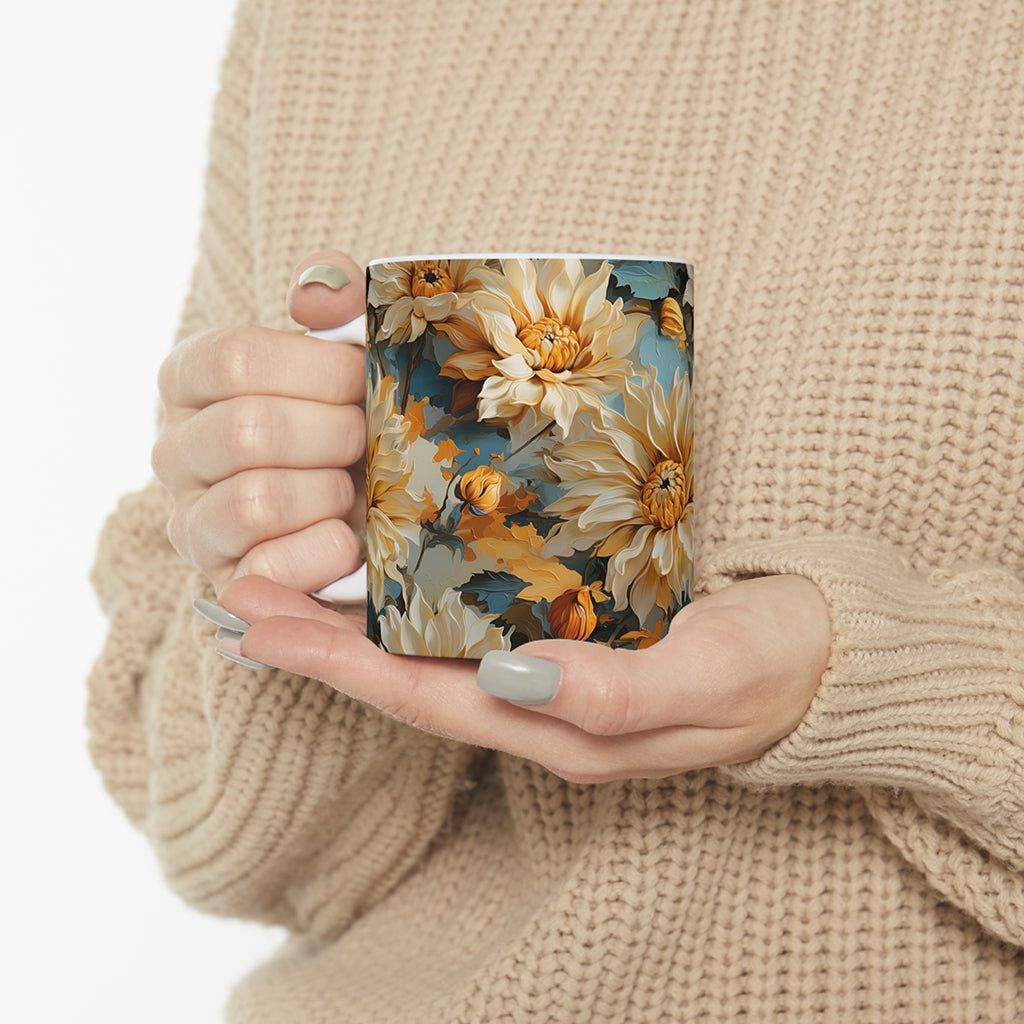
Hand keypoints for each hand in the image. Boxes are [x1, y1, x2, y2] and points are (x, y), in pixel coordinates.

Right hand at [152, 251, 367, 595]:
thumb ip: (339, 298)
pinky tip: (350, 539)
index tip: (364, 379)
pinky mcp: (226, 583)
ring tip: (356, 490)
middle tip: (370, 440)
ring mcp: (193, 523)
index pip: (234, 359)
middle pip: (248, 431)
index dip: (317, 370)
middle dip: (336, 435)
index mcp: (192, 380)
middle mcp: (175, 450)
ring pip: (255, 501)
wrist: (377, 506)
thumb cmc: (357, 417)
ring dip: (331, 493)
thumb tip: (314, 296)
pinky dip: (325, 551)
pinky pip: (268, 569)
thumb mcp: (353, 347)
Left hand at [218, 573, 829, 782]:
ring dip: (354, 617)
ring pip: (431, 648)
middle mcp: (539, 702)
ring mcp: (553, 668)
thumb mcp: (709, 681)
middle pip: (407, 675)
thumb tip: (512, 678)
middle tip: (236, 593)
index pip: (424, 697)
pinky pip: (475, 619)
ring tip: (284, 576)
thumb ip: (614, 693)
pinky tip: (389, 564)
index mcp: (560, 725)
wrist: (828, 652)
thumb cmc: (774, 665)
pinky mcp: (573, 628)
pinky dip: (416, 595)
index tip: (256, 626)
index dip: (336, 664)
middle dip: (318, 640)